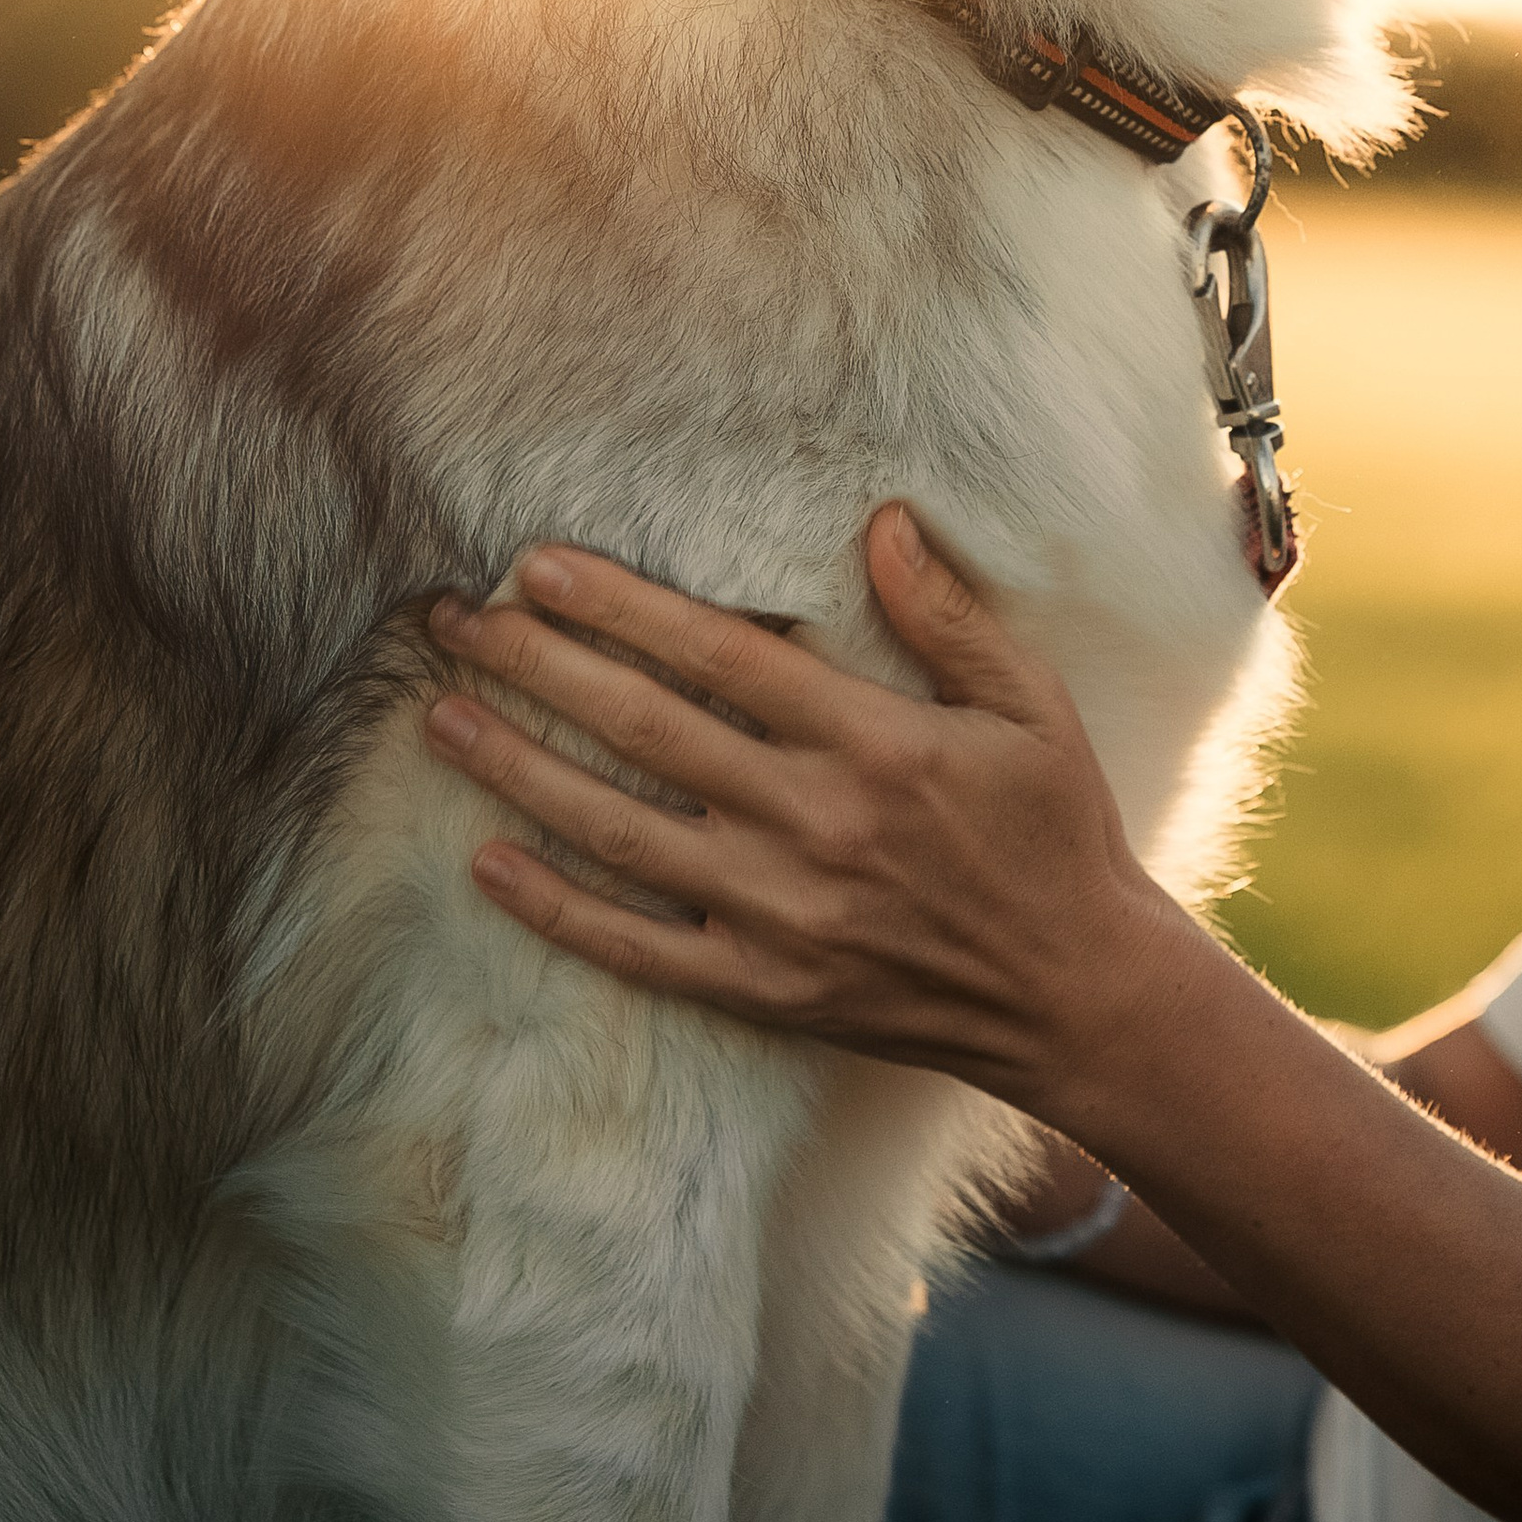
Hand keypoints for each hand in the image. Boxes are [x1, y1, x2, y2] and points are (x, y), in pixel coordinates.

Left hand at [423, 507, 1205, 1110]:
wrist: (1077, 998)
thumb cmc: (1055, 835)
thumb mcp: (1030, 707)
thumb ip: (948, 617)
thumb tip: (880, 523)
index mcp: (873, 743)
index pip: (719, 656)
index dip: (622, 607)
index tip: (539, 566)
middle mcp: (812, 824)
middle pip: (645, 730)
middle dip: (540, 667)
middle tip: (455, 619)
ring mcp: (779, 915)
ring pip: (618, 832)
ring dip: (522, 770)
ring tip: (443, 716)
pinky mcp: (763, 988)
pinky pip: (635, 948)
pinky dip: (555, 908)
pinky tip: (488, 863)